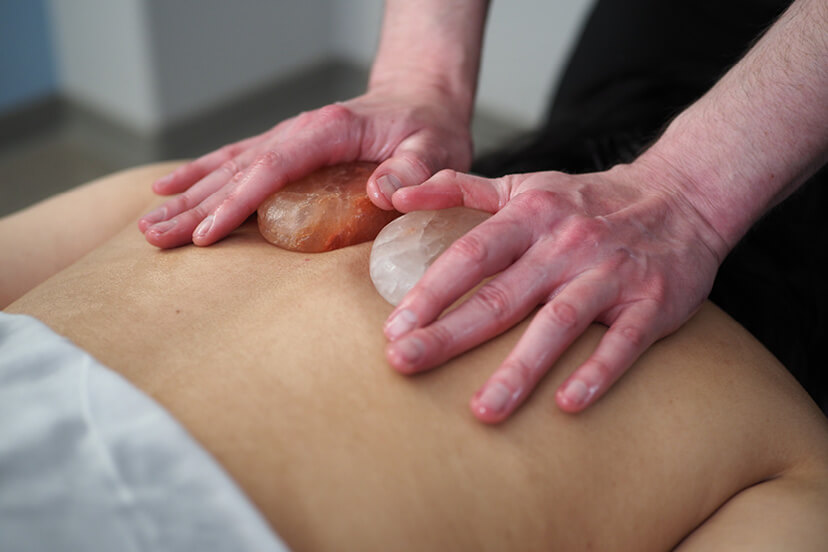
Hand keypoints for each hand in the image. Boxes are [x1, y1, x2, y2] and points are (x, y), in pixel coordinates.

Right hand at [138, 88, 472, 247]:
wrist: (421, 100)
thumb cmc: (429, 128)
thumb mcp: (435, 149)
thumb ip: (414, 169)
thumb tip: (383, 191)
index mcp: (328, 131)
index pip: (271, 169)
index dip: (236, 203)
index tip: (205, 234)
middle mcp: (298, 132)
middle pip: (236, 171)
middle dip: (194, 206)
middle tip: (153, 238)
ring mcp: (288, 140)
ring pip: (227, 169)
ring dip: (188, 197)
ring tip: (149, 225)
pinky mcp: (286, 150)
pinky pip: (235, 162)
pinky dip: (201, 176)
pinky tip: (171, 189)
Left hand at [382, 163, 727, 421]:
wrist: (681, 197)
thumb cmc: (586, 201)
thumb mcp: (523, 185)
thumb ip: (460, 190)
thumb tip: (396, 192)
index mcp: (531, 216)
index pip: (471, 255)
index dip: (430, 291)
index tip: (395, 327)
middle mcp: (566, 245)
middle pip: (502, 296)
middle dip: (449, 334)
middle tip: (404, 364)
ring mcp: (610, 274)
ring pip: (559, 324)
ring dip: (520, 369)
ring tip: (483, 410)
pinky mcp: (651, 303)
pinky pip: (623, 342)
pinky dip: (597, 371)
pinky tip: (567, 404)